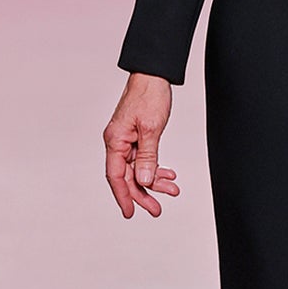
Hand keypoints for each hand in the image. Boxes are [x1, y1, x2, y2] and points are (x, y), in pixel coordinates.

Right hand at [103, 73, 180, 217]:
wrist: (154, 75)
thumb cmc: (149, 96)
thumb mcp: (151, 129)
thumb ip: (148, 157)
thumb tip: (144, 181)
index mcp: (115, 141)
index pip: (116, 176)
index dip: (123, 196)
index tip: (131, 213)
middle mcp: (117, 142)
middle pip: (127, 176)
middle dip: (143, 193)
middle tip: (158, 209)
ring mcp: (126, 140)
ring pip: (138, 169)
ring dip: (154, 181)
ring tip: (172, 190)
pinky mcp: (136, 136)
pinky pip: (143, 159)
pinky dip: (156, 167)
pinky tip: (169, 175)